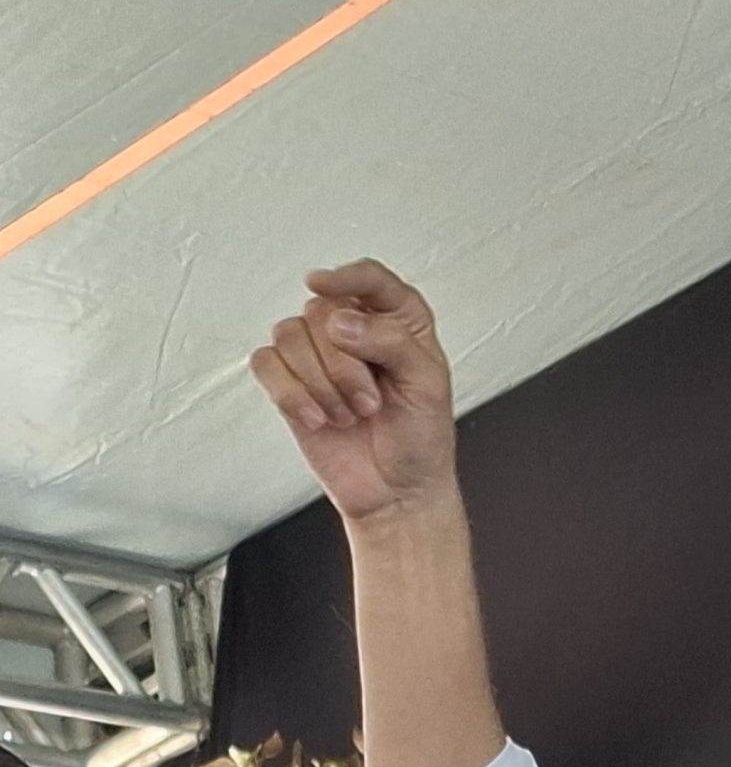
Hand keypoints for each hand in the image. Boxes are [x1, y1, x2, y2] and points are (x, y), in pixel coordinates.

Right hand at [249, 259, 456, 524]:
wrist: (396, 490)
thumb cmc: (421, 436)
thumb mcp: (428, 385)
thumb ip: (392, 342)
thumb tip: (340, 321)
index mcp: (400, 321)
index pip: (371, 278)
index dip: (346, 276)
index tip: (322, 284)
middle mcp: (356, 329)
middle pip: (323, 311)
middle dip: (344, 365)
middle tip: (370, 403)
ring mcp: (318, 354)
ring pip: (290, 334)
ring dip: (319, 383)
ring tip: (349, 414)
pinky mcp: (289, 381)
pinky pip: (266, 364)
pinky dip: (290, 394)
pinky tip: (317, 418)